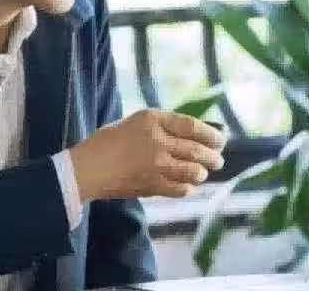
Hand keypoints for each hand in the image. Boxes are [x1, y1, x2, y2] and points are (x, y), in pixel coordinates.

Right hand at [69, 109, 226, 201]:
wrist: (88, 167)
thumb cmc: (107, 142)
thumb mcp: (134, 123)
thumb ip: (161, 126)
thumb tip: (193, 133)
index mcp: (152, 119)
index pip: (192, 125)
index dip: (211, 134)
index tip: (221, 139)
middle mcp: (157, 140)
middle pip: (198, 149)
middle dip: (214, 156)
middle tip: (218, 159)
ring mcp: (156, 164)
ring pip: (193, 171)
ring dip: (202, 173)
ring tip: (202, 172)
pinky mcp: (153, 185)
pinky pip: (181, 189)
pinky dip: (187, 188)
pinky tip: (185, 185)